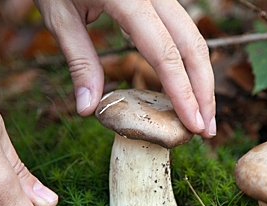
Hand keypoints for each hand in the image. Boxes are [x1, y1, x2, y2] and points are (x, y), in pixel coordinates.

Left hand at [33, 0, 215, 137]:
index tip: (193, 125)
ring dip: (203, 79)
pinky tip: (189, 88)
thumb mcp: (59, 17)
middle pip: (194, 46)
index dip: (183, 93)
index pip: (166, 53)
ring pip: (195, 38)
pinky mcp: (161, 0)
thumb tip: (88, 110)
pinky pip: (183, 32)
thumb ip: (79, 62)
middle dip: (204, 91)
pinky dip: (190, 64)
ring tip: (203, 116)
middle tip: (207, 131)